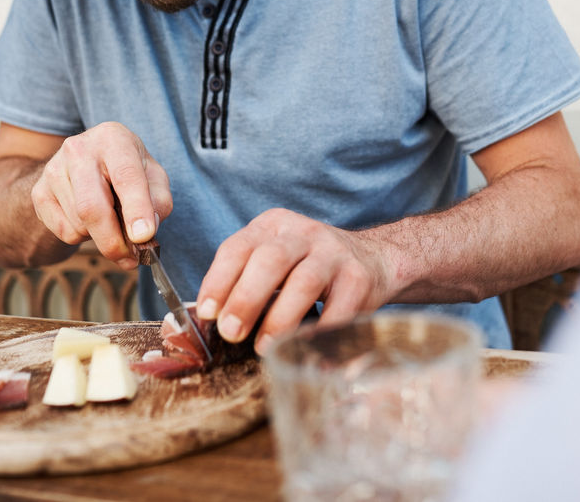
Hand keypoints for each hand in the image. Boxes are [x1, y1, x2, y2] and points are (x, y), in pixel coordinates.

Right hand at [31, 122, 172, 268]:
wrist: (85, 162)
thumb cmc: (127, 170)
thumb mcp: (153, 177)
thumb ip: (158, 202)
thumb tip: (144, 233)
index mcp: (113, 139)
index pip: (126, 176)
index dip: (136, 209)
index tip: (144, 236)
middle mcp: (78, 149)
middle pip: (92, 207)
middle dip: (113, 240)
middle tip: (130, 258)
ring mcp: (54, 170)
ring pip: (79, 224)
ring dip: (101, 236)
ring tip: (110, 219)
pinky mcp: (39, 192)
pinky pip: (64, 231)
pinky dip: (83, 236)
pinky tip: (89, 218)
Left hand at [195, 209, 393, 353]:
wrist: (373, 258)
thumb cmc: (307, 266)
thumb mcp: (275, 260)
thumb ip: (244, 280)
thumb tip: (209, 321)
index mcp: (273, 226)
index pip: (238, 247)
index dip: (219, 280)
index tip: (207, 313)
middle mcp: (303, 233)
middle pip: (270, 260)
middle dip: (246, 298)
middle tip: (231, 333)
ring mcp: (334, 254)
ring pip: (304, 282)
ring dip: (281, 318)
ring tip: (264, 347)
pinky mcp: (359, 278)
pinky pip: (338, 308)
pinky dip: (319, 334)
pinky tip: (305, 353)